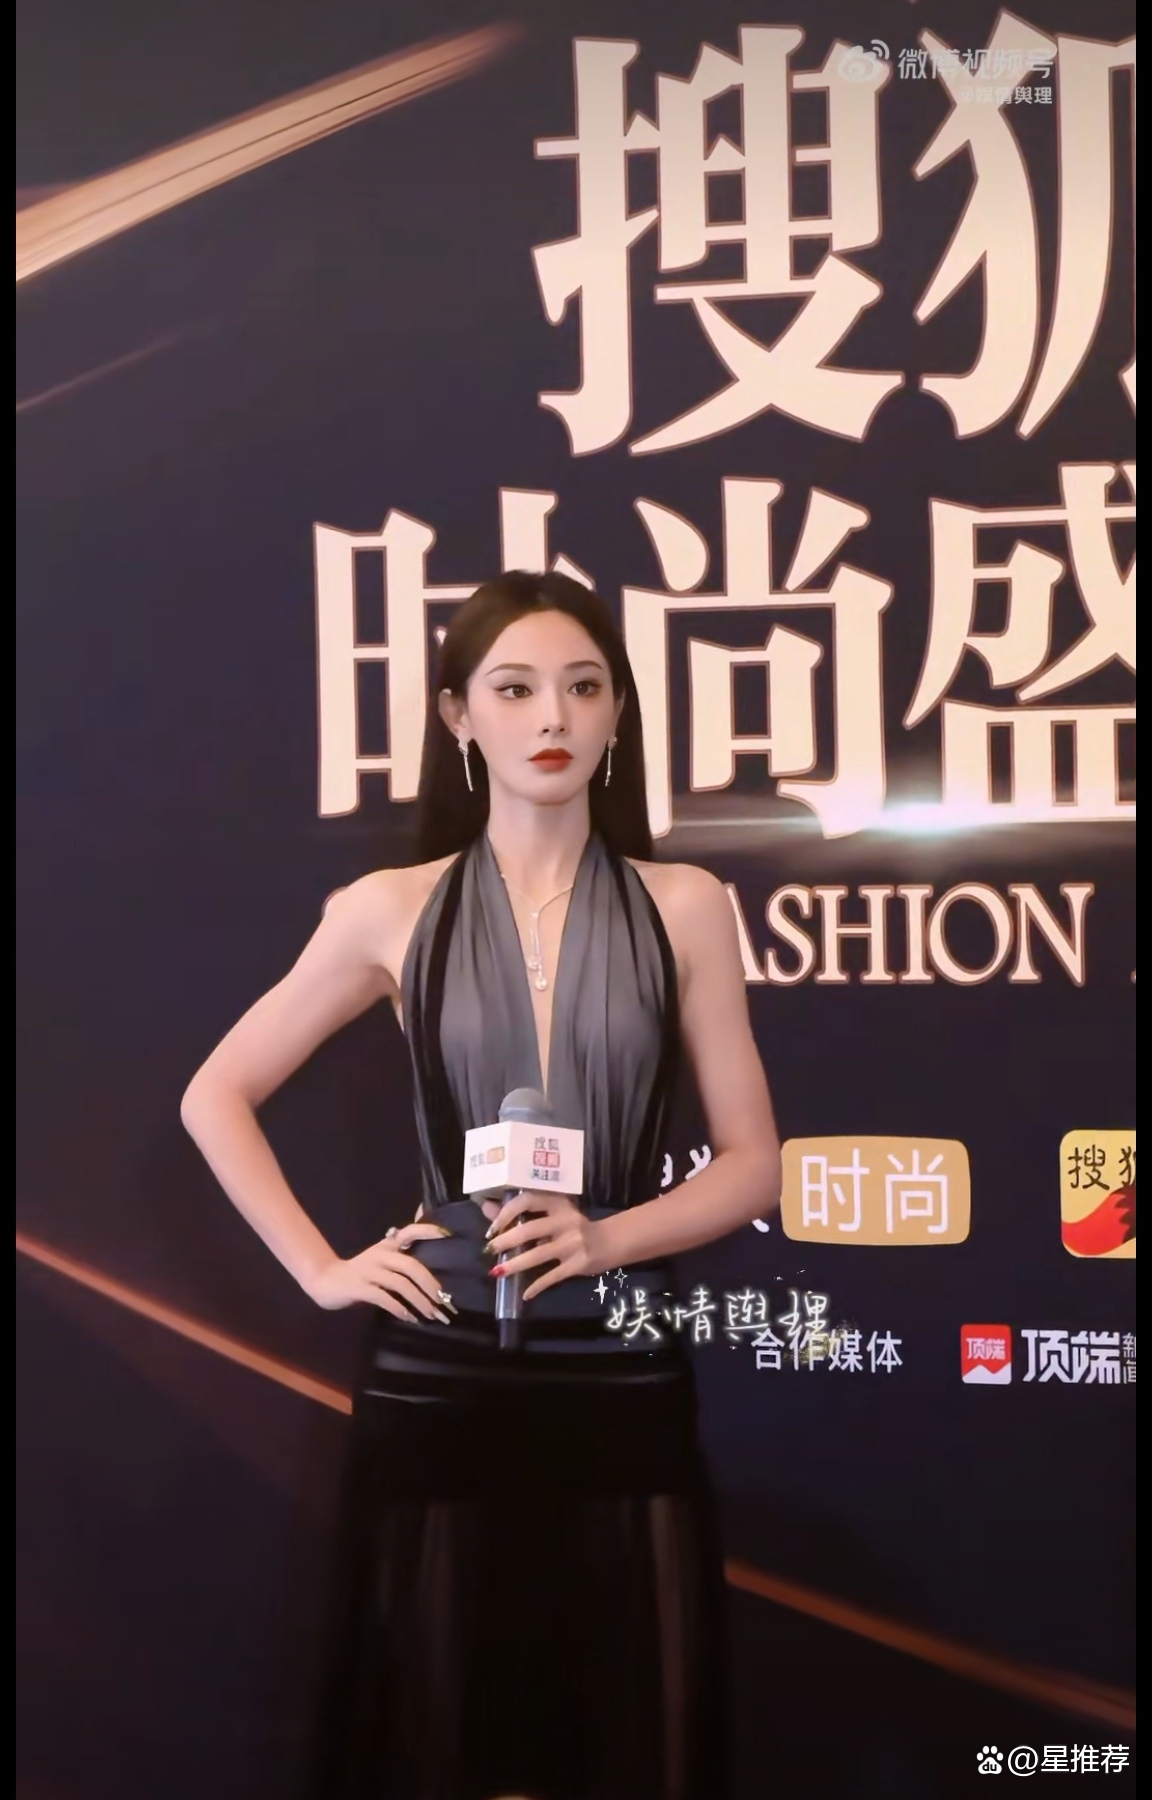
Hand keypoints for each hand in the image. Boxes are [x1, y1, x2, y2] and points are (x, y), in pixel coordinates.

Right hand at [307, 1222, 456, 1321]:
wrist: (325, 1280)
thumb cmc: (360, 1272)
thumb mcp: (381, 1259)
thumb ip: (402, 1259)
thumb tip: (430, 1270)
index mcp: (387, 1245)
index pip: (410, 1231)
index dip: (428, 1231)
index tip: (447, 1235)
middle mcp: (380, 1255)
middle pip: (411, 1266)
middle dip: (430, 1285)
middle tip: (444, 1302)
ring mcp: (369, 1271)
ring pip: (401, 1284)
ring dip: (419, 1301)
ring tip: (431, 1315)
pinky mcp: (360, 1287)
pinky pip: (384, 1298)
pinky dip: (399, 1309)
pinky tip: (410, 1318)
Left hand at [482, 1192, 605, 1303]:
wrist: (611, 1241)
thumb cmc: (575, 1226)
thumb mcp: (552, 1213)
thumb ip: (522, 1212)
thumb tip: (486, 1208)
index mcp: (558, 1203)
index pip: (527, 1201)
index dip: (506, 1213)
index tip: (492, 1227)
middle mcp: (565, 1220)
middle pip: (529, 1229)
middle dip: (505, 1241)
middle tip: (490, 1250)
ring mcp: (573, 1243)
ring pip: (538, 1255)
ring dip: (515, 1265)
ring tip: (498, 1272)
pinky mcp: (578, 1263)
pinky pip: (552, 1276)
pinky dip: (537, 1287)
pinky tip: (525, 1294)